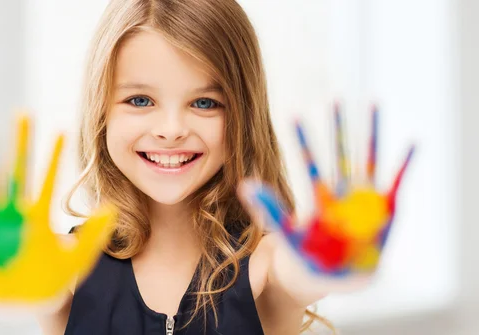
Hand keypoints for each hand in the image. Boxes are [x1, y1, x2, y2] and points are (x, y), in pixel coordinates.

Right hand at [0, 114, 116, 306]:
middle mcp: (17, 211)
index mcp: (40, 214)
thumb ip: (94, 234)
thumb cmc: (55, 280)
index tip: (62, 130)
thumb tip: (112, 208)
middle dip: (22, 142)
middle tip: (24, 113)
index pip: (48, 178)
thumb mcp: (80, 259)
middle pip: (20, 169)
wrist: (27, 301)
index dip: (54, 155)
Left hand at [239, 104, 413, 298]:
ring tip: (372, 103)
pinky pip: (396, 183)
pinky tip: (412, 143)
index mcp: (318, 198)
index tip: (294, 115)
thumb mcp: (285, 234)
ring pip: (367, 159)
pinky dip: (404, 164)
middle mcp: (341, 194)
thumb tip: (243, 184)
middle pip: (340, 153)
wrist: (330, 280)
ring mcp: (364, 201)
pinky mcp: (385, 211)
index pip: (310, 163)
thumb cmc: (305, 258)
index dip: (303, 140)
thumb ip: (268, 210)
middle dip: (338, 127)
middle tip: (335, 97)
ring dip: (370, 132)